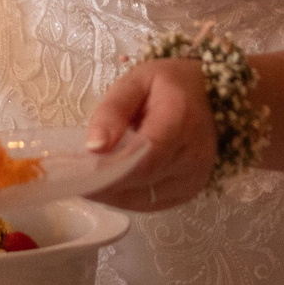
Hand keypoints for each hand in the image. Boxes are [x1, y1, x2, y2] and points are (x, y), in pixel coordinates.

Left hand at [82, 59, 218, 213]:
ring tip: (90, 179)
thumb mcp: (136, 81)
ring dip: (113, 194)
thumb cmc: (169, 85)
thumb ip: (113, 111)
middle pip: (142, 182)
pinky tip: (113, 184)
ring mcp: (195, 177)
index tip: (78, 173)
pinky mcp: (191, 191)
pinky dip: (128, 197)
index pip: (144, 158)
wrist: (209, 96)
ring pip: (144, 199)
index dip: (110, 171)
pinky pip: (152, 203)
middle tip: (74, 178)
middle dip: (104, 184)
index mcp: (180, 120)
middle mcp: (194, 155)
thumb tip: (94, 147)